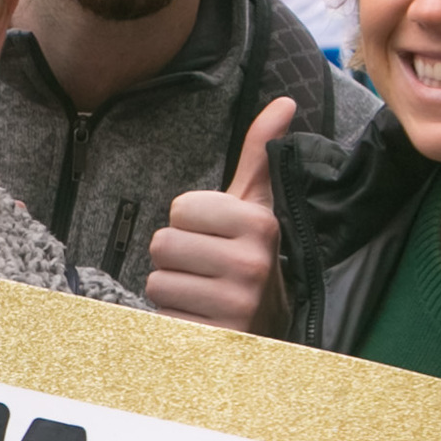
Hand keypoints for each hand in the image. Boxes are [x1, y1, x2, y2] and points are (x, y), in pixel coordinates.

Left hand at [150, 97, 293, 334]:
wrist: (271, 329)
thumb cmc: (251, 257)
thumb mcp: (257, 207)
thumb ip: (260, 155)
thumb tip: (283, 103)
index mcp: (259, 224)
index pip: (180, 208)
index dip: (190, 222)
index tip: (214, 236)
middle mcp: (250, 264)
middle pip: (163, 243)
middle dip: (177, 256)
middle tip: (204, 268)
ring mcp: (234, 305)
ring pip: (157, 281)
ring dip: (172, 288)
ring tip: (202, 292)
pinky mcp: (213, 338)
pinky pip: (160, 316)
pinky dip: (173, 318)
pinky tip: (199, 317)